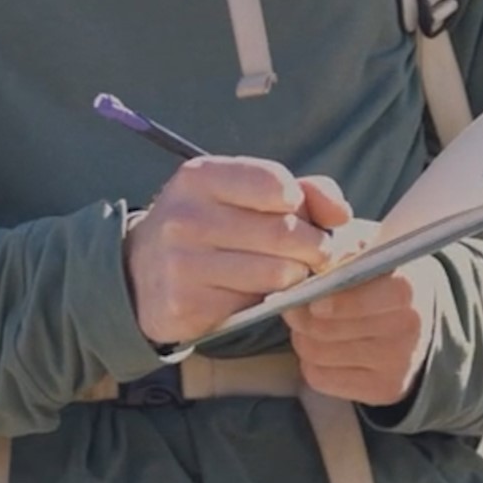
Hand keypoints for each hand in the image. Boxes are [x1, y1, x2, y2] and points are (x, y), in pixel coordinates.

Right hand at [124, 157, 350, 344]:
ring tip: (288, 270)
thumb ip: (303, 191)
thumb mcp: (243, 193)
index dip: (301, 201)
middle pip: (283, 232)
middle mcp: (186, 216)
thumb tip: (342, 213)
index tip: (298, 211)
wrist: (141, 272)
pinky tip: (257, 291)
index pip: (275, 184)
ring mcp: (183, 263)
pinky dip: (269, 300)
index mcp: (200, 177)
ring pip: (276, 272)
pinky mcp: (187, 305)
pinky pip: (256, 304)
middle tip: (315, 252)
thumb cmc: (208, 223)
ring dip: (296, 275)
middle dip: (314, 245)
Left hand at [284, 255, 442, 406]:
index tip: (312, 299)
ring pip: (319, 353)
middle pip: (328, 329)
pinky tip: (321, 345)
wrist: (420, 315)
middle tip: (293, 305)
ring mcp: (397, 363)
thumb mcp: (367, 247)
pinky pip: (321, 378)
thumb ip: (343, 250)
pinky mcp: (384, 389)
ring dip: (302, 336)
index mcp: (406, 287)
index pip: (359, 300)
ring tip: (306, 322)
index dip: (331, 301)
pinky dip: (311, 361)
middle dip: (301, 316)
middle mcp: (407, 329)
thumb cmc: (381, 274)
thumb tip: (316, 269)